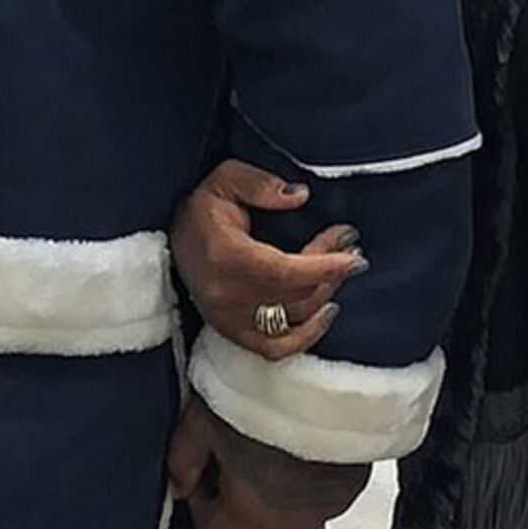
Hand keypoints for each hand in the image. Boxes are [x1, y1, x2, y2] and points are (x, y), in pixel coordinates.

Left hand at [164, 396, 368, 528]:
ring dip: (272, 511)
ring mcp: (323, 508)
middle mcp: (288, 519)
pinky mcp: (348, 492)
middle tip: (234, 470)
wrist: (326, 370)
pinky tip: (300, 463)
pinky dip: (306, 497)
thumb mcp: (202, 419)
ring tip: (269, 469)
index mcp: (248, 508)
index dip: (202, 505)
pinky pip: (318, 510)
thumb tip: (179, 486)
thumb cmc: (264, 391)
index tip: (206, 476)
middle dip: (235, 512)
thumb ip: (182, 460)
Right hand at [173, 158, 358, 358]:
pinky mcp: (230, 332)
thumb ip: (261, 185)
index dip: (325, 266)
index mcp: (225, 256)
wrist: (174, 238)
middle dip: (331, 272)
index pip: (285, 271)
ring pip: (291, 319)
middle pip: (294, 293)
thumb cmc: (203, 208)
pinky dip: (305, 337)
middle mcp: (225, 294)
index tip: (354, 256)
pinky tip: (324, 313)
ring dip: (324, 296)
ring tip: (340, 271)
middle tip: (351, 249)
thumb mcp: (226, 179)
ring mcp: (227, 318)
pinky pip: (274, 349)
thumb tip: (299, 196)